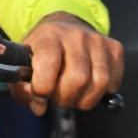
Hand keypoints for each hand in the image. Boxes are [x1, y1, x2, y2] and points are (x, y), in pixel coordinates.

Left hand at [9, 12, 123, 115]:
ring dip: (84, 100)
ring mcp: (98, 40)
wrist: (64, 30)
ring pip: (99, 83)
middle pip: (77, 79)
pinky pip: (112, 83)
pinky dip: (100, 94)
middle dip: (65, 98)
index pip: (48, 64)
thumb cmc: (42, 53)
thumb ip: (23, 90)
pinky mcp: (115, 48)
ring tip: (73, 94)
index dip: (43, 88)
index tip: (40, 95)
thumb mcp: (23, 66)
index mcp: (48, 36)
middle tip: (58, 96)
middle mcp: (75, 35)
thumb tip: (39, 107)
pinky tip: (88, 87)